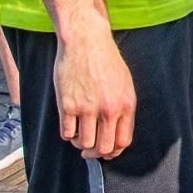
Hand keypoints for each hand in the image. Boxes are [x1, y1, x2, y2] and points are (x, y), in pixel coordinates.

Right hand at [54, 24, 135, 158]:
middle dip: (95, 153)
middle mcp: (108, 109)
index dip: (113, 151)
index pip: (123, 142)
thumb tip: (116, 135)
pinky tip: (69, 123)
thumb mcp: (124, 83)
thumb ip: (122, 109)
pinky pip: (66, 133)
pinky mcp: (68, 104)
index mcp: (126, 104)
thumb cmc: (105, 59)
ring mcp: (87, 108)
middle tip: (88, 149)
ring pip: (84, 143)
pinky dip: (68, 133)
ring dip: (80, 142)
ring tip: (79, 133)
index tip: (105, 151)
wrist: (86, 40)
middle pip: (103, 148)